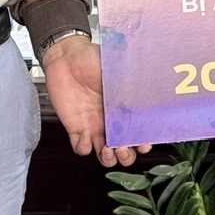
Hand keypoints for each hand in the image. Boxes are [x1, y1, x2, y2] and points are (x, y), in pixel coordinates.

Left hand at [40, 34, 148, 168]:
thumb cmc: (92, 59)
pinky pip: (81, 148)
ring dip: (108, 158)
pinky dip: (84, 147)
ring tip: (107, 148)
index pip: (138, 134)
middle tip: (123, 147)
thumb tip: (147, 95)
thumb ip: (131, 87)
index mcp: (123, 110)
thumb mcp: (117, 72)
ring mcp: (93, 126)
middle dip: (126, 156)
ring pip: (104, 155)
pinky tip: (85, 134)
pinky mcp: (75, 127)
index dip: (142, 143)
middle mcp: (110, 122)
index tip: (144, 143)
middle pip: (123, 151)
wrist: (66, 56)